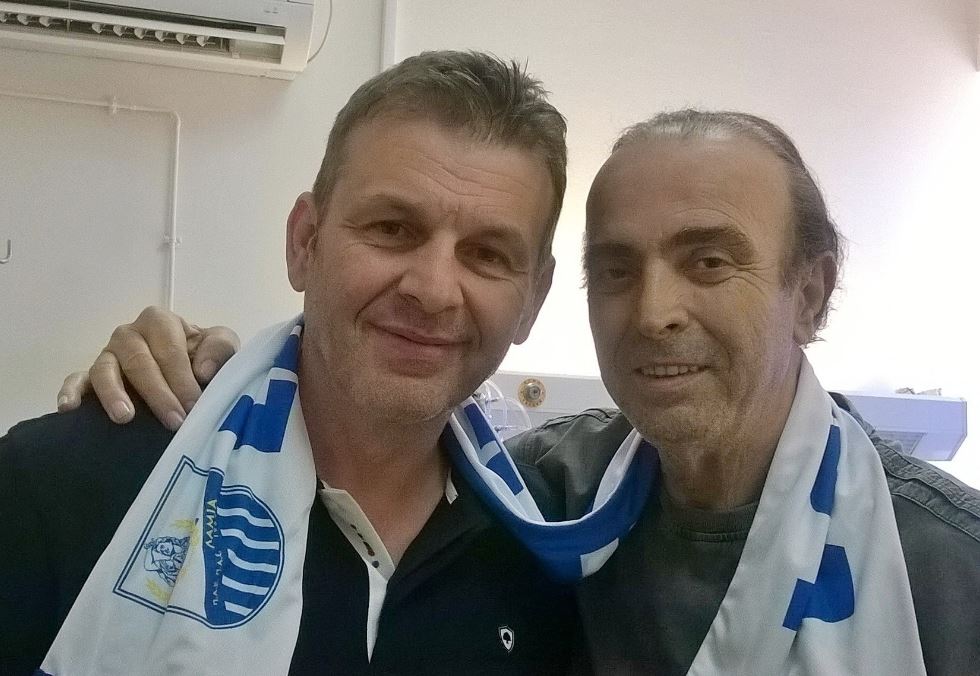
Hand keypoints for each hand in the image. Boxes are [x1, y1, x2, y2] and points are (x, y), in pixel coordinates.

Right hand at [57, 306, 239, 430]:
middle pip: (139, 362)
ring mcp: (108, 354)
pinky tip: (69, 408)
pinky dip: (70, 392)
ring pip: (104, 370)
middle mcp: (129, 334)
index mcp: (160, 321)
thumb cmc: (203, 356)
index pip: (169, 350)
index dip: (182, 378)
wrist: (186, 370)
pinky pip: (76, 380)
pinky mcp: (90, 375)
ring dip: (114, 394)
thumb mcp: (221, 346)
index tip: (194, 406)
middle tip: (174, 421)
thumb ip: (220, 348)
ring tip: (125, 417)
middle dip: (158, 394)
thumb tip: (203, 371)